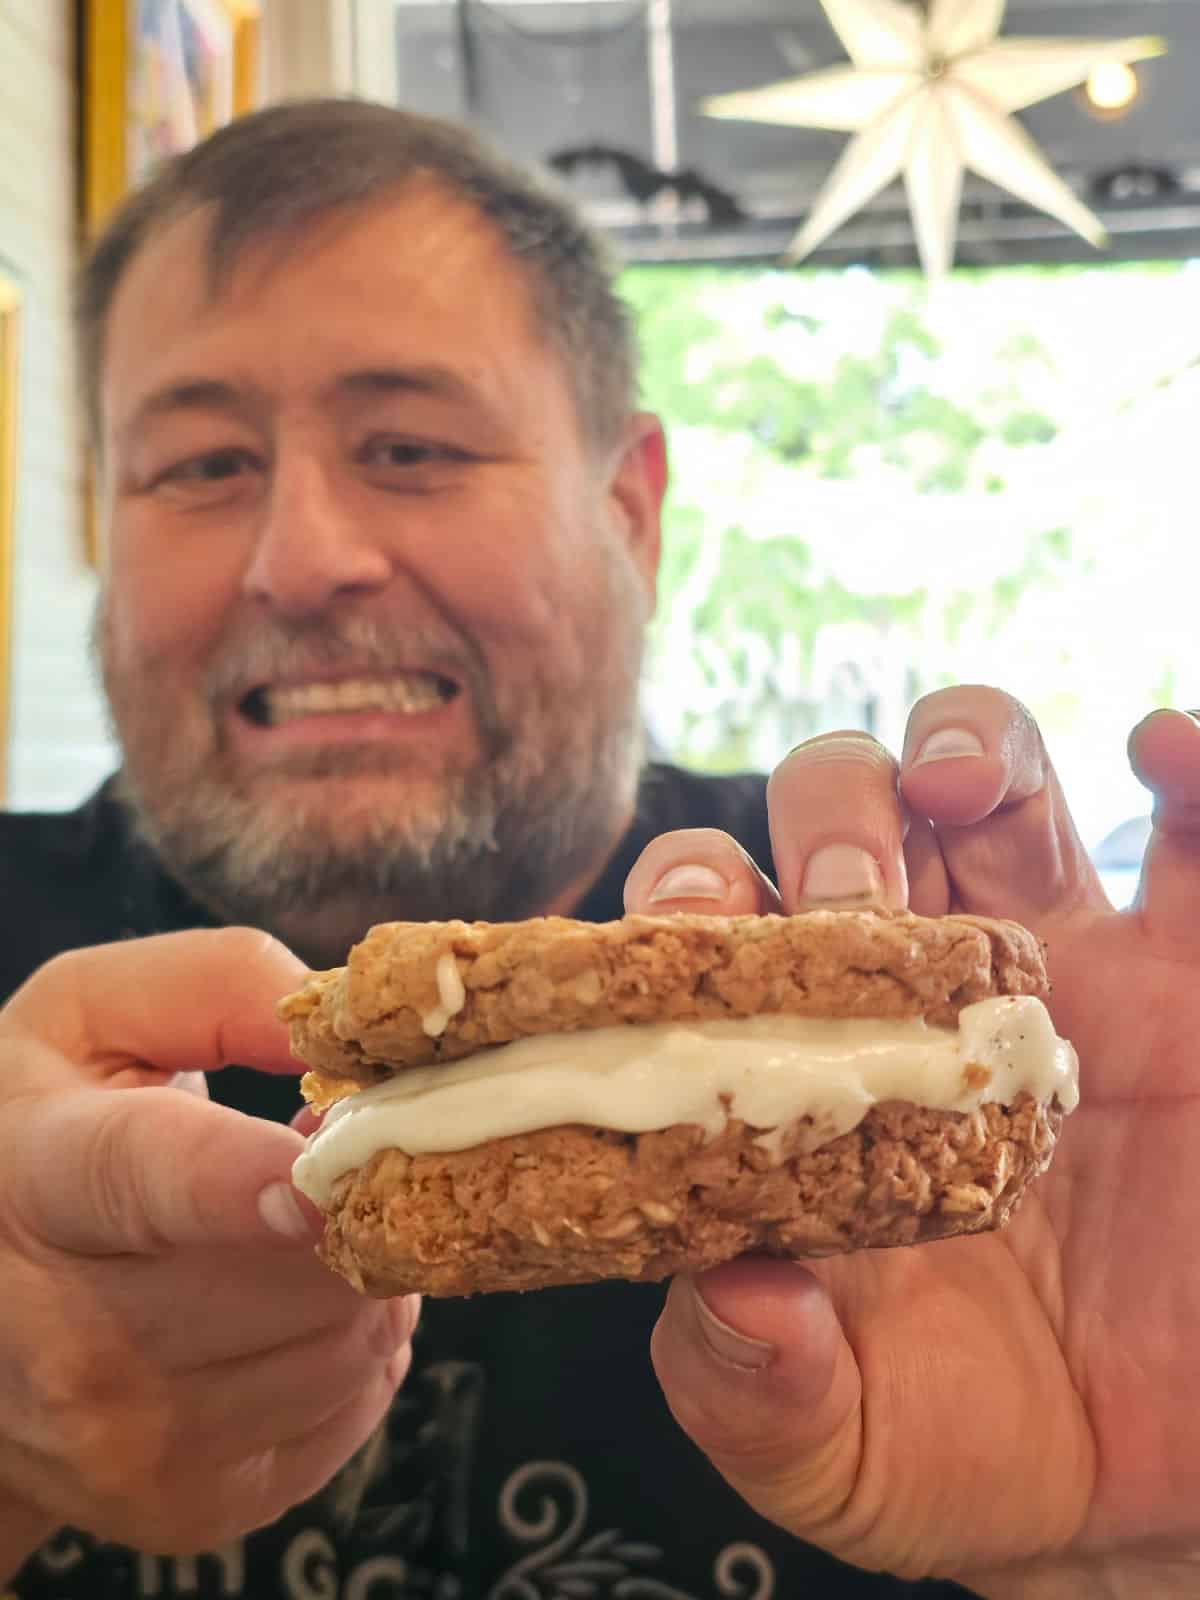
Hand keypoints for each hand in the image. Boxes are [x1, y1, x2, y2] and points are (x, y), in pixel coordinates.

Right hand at [0, 930, 417, 1568]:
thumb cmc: (48, 1133)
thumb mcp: (95, 1015)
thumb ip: (222, 985)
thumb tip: (343, 1033)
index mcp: (46, 1179)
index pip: (149, 1182)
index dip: (246, 1181)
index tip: (320, 1176)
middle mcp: (73, 1335)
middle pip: (300, 1276)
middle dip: (357, 1206)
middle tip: (335, 1166)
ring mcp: (130, 1441)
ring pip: (351, 1344)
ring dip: (366, 1274)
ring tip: (301, 1235)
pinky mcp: (193, 1506)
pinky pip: (358, 1407)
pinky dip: (359, 1346)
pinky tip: (293, 1303)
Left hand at [626, 689, 1199, 1595]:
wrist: (1166, 1477)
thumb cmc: (982, 1445)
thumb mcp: (850, 1451)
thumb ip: (758, 1388)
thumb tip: (727, 1292)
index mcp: (815, 1066)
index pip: (725, 932)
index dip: (695, 899)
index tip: (693, 925)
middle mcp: (924, 989)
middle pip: (846, 817)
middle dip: (829, 820)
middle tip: (850, 898)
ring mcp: (1068, 961)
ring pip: (994, 782)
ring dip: (963, 745)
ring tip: (955, 785)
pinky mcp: (1199, 969)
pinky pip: (1199, 831)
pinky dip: (1187, 763)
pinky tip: (1167, 755)